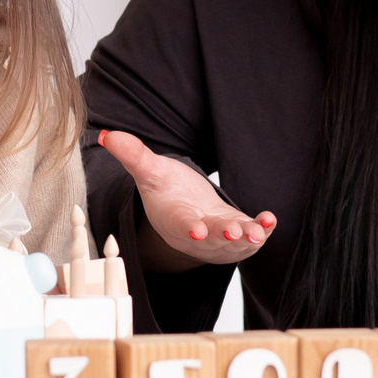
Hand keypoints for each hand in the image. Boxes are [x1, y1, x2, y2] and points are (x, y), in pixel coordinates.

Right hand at [97, 130, 275, 268]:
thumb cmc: (167, 192)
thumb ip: (133, 155)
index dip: (188, 228)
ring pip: (234, 243)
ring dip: (248, 238)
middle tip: (234, 232)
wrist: (185, 213)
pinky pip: (253, 237)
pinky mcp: (239, 236)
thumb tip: (107, 134)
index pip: (181, 224)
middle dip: (223, 236)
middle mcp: (198, 234)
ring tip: (258, 231)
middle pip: (211, 238)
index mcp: (175, 219)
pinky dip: (263, 230)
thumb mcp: (150, 172)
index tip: (196, 230)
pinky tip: (270, 220)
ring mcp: (220, 238)